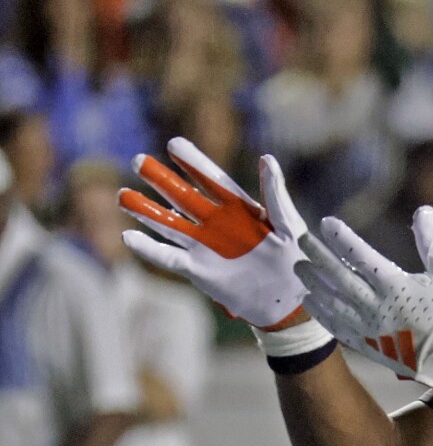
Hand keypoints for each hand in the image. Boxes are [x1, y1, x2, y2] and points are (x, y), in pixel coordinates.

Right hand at [118, 137, 308, 329]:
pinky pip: (169, 257)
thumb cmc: (297, 260)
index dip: (194, 162)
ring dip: (146, 211)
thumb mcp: (290, 226)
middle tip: (139, 161)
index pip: (212, 180)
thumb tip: (267, 158)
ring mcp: (205, 246)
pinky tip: (128, 236)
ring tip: (122, 195)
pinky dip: (149, 249)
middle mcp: (217, 223)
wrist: (290, 302)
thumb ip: (275, 195)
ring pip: (169, 224)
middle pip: (184, 197)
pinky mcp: (198, 270)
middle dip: (162, 180)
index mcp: (240, 208)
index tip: (174, 144)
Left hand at [295, 207, 432, 389]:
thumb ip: (432, 242)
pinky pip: (338, 328)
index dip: (342, 238)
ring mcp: (370, 328)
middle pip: (339, 277)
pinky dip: (322, 314)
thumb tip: (424, 210)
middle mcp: (377, 306)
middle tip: (302, 241)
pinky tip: (311, 302)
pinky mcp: (369, 345)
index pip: (361, 256)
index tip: (326, 223)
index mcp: (396, 286)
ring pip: (333, 302)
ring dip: (314, 283)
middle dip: (319, 256)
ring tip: (300, 268)